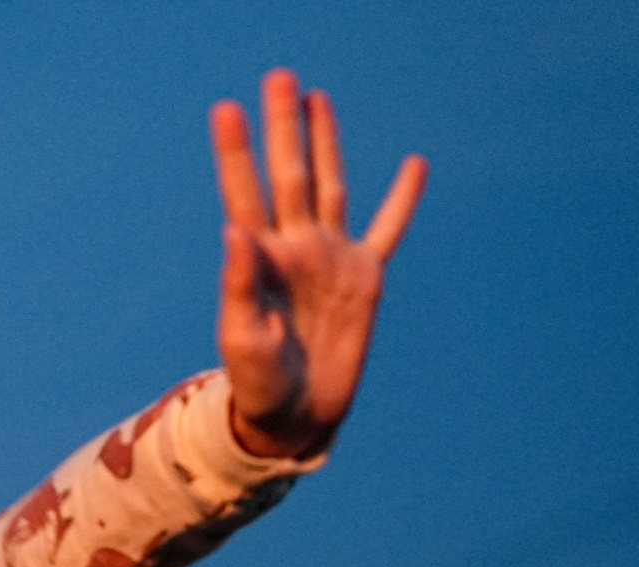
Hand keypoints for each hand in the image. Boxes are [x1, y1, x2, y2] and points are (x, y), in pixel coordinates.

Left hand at [210, 69, 425, 458]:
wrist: (293, 417)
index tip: (225, 109)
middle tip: (278, 76)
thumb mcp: (243, 338)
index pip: (245, 193)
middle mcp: (295, 248)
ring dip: (325, 142)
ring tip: (316, 98)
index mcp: (260, 261)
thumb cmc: (258, 386)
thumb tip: (233, 229)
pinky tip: (414, 165)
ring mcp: (330, 259)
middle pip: (289, 173)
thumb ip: (238, 285)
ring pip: (329, 186)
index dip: (236, 152)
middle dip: (282, 127)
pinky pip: (389, 230)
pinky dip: (403, 199)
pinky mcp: (365, 279)